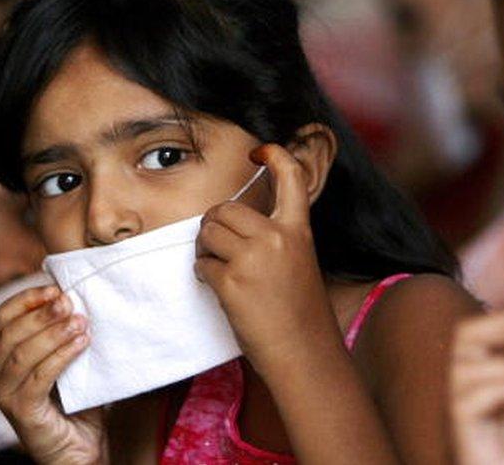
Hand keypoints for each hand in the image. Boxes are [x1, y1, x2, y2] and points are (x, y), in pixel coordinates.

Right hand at [0, 285, 107, 464]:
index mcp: (1, 357)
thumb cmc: (75, 403)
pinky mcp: (20, 411)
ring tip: (81, 322)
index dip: (28, 298)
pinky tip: (82, 343)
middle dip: (42, 313)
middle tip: (71, 303)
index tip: (57, 288)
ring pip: (22, 353)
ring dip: (54, 333)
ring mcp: (4, 395)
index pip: (5, 316)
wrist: (80, 447)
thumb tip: (79, 297)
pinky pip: (39, 376)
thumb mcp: (68, 359)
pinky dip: (61, 356)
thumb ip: (66, 332)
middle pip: (11, 331)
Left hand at [194, 144, 342, 373]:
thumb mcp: (299, 262)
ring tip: (217, 267)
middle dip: (213, 225)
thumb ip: (277, 238)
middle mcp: (276, 237)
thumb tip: (235, 223)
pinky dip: (203, 274)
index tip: (259, 151)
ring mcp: (252, 258)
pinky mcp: (231, 281)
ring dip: (204, 247)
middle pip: (225, 208)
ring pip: (207, 231)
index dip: (274, 154)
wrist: (303, 351)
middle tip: (217, 246)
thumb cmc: (300, 312)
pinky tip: (218, 288)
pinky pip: (201, 263)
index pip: (291, 176)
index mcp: (298, 230)